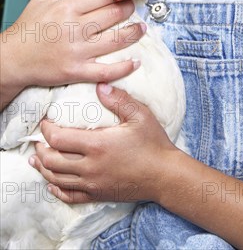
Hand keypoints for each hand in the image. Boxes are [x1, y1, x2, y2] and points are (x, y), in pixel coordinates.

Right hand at [1, 0, 146, 101]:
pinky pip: (107, 71)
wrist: (13, 59)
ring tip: (141, 28)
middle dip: (129, 9)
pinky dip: (124, 67)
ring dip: (134, 33)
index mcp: (67, 7)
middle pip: (114, 14)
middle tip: (133, 7)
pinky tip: (135, 62)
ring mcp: (77, 51)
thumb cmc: (28, 27)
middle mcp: (75, 28)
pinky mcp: (77, 71)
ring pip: (116, 40)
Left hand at [30, 84, 176, 203]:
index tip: (46, 121)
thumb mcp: (140, 115)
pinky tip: (52, 182)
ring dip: (43, 167)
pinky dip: (56, 189)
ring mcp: (93, 183)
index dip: (47, 130)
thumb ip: (119, 99)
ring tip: (37, 157)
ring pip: (56, 178)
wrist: (165, 175)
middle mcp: (90, 167)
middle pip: (51, 160)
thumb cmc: (153, 143)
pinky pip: (69, 196)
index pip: (59, 139)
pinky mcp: (97, 195)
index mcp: (97, 145)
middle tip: (39, 138)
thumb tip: (100, 85)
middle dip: (40, 148)